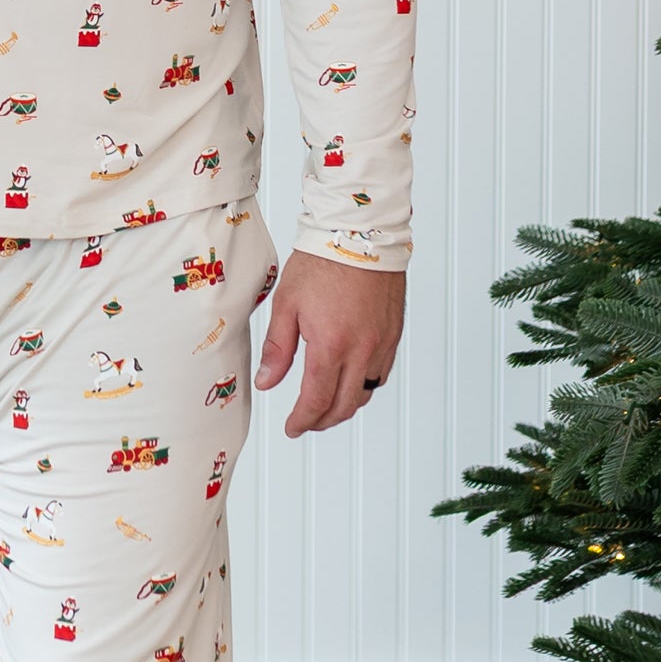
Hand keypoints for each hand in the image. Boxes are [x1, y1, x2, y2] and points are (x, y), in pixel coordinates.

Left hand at [252, 251, 404, 437]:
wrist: (361, 233)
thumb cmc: (322, 262)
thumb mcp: (287, 304)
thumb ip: (277, 348)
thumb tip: (267, 382)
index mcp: (331, 344)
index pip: (316, 400)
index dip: (302, 420)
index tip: (292, 427)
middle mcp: (361, 350)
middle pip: (344, 406)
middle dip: (322, 421)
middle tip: (305, 423)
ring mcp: (381, 344)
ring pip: (365, 394)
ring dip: (344, 407)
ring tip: (325, 406)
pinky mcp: (393, 334)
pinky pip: (381, 374)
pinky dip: (364, 386)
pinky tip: (350, 382)